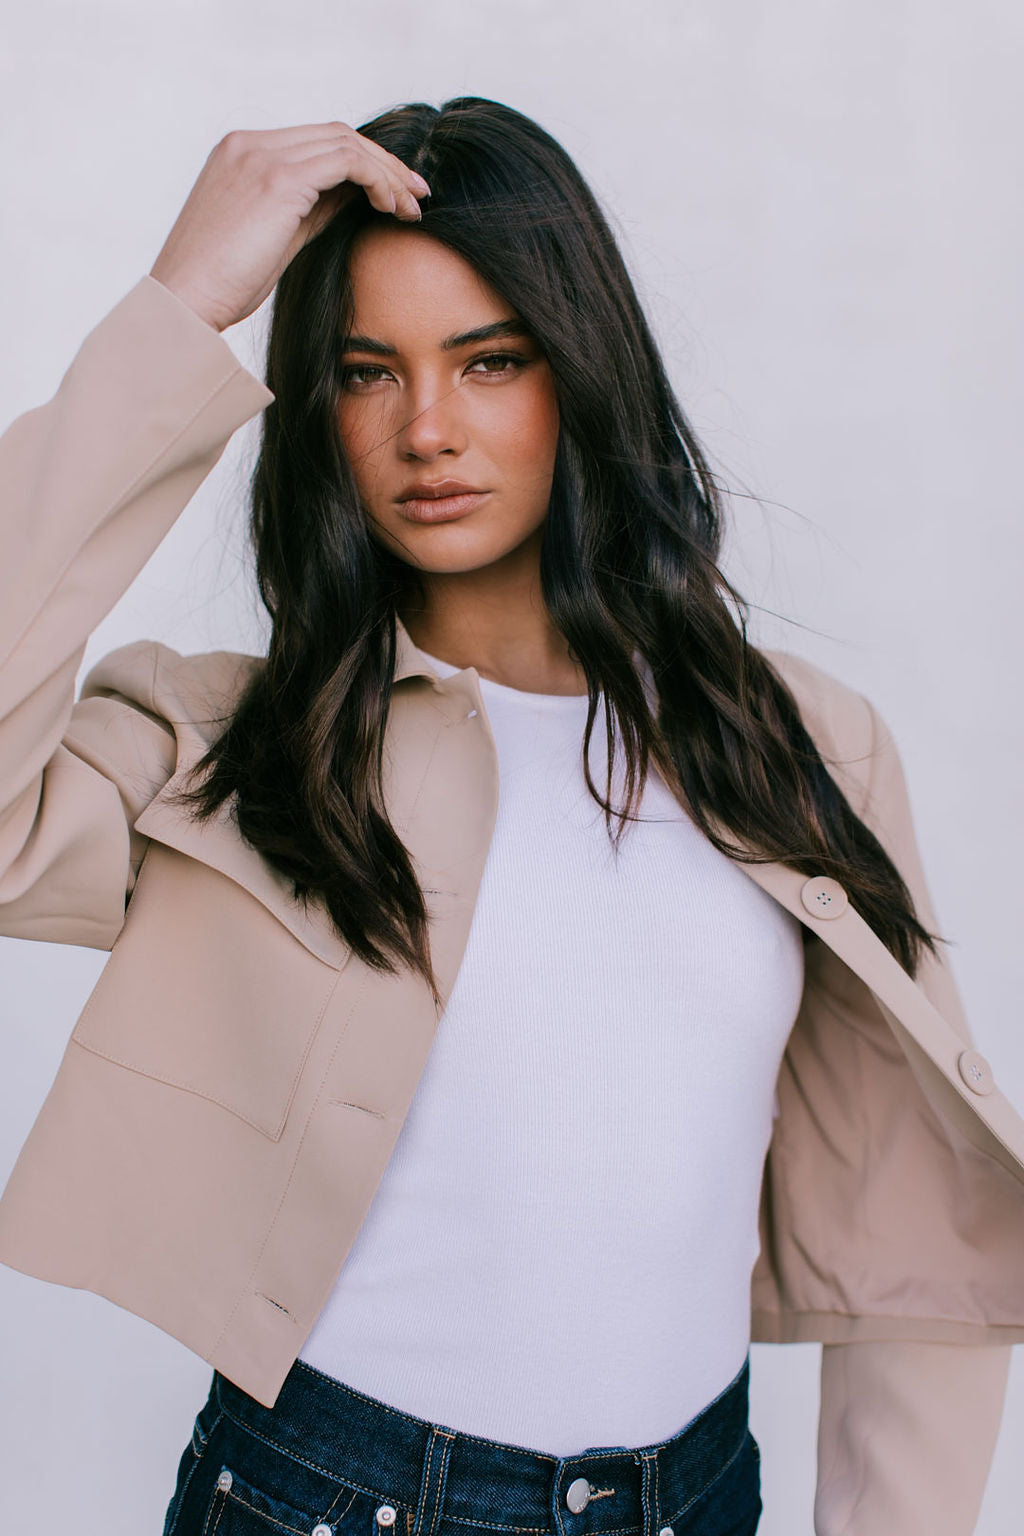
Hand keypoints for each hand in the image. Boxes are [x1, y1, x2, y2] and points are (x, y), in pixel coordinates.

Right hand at [149, 122, 429, 332]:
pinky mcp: (278, 180)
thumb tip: (352, 199)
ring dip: (388, 174)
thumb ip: (309, 210)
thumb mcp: (273, 239)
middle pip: (336, 134)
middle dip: (385, 164)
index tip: (394, 195)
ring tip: (412, 209)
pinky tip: (393, 209)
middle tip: (417, 196)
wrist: (184, 303)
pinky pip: (347, 163)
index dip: (363, 163)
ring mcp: (261, 156)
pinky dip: (378, 181)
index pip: (316, 142)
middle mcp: (249, 144)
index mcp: (240, 153)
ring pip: (347, 143)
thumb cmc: (221, 286)